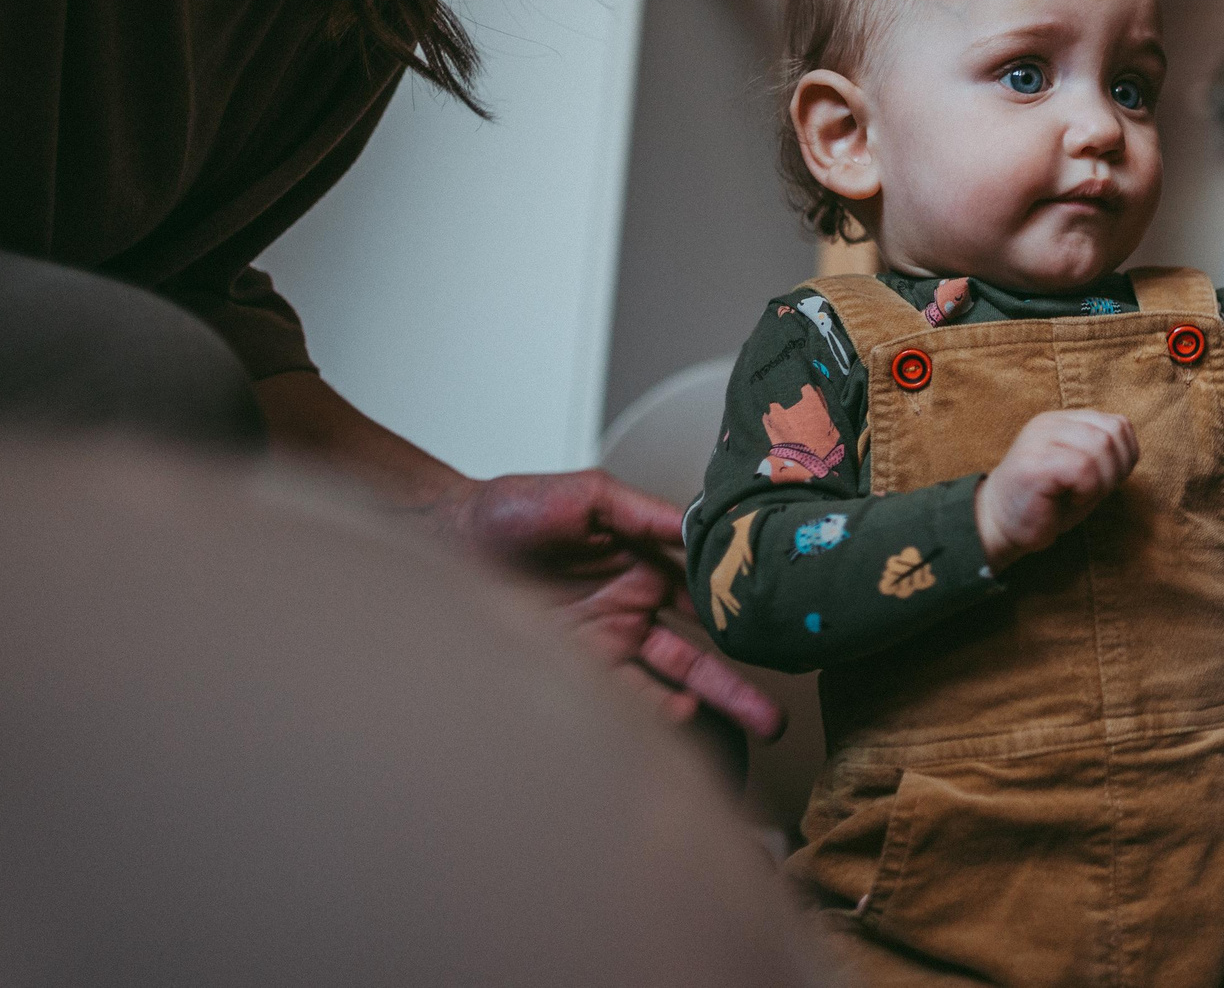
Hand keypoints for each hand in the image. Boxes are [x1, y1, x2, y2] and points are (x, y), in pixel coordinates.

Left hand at [438, 470, 784, 741]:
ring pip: (668, 685)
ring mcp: (602, 647)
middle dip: (738, 687)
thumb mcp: (589, 495)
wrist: (442, 538)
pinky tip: (682, 717)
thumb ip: (646, 512)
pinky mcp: (569, 673)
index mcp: (643, 569)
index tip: (782, 630)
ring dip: (708, 706)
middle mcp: (630, 613)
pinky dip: (654, 712)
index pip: (706, 597)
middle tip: (777, 720)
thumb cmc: (509, 508)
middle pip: (697, 656)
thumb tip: (702, 521)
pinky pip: (620, 699)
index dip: (742, 615)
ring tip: (751, 727)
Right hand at [974, 409, 1139, 568]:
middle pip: (1112, 433)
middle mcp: (1051, 423)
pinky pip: (1083, 468)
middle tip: (1092, 493)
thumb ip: (1105, 455)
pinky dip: (1087, 490)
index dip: (1125, 456)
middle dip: (1115, 471)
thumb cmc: (1045, 505)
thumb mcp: (1082, 475)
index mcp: (1064, 422)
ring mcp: (1040, 438)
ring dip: (1101, 482)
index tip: (1107, 482)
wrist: (997, 526)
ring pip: (1100, 447)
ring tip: (1079, 496)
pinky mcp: (1035, 462)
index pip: (1117, 424)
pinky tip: (1070, 501)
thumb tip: (1129, 448)